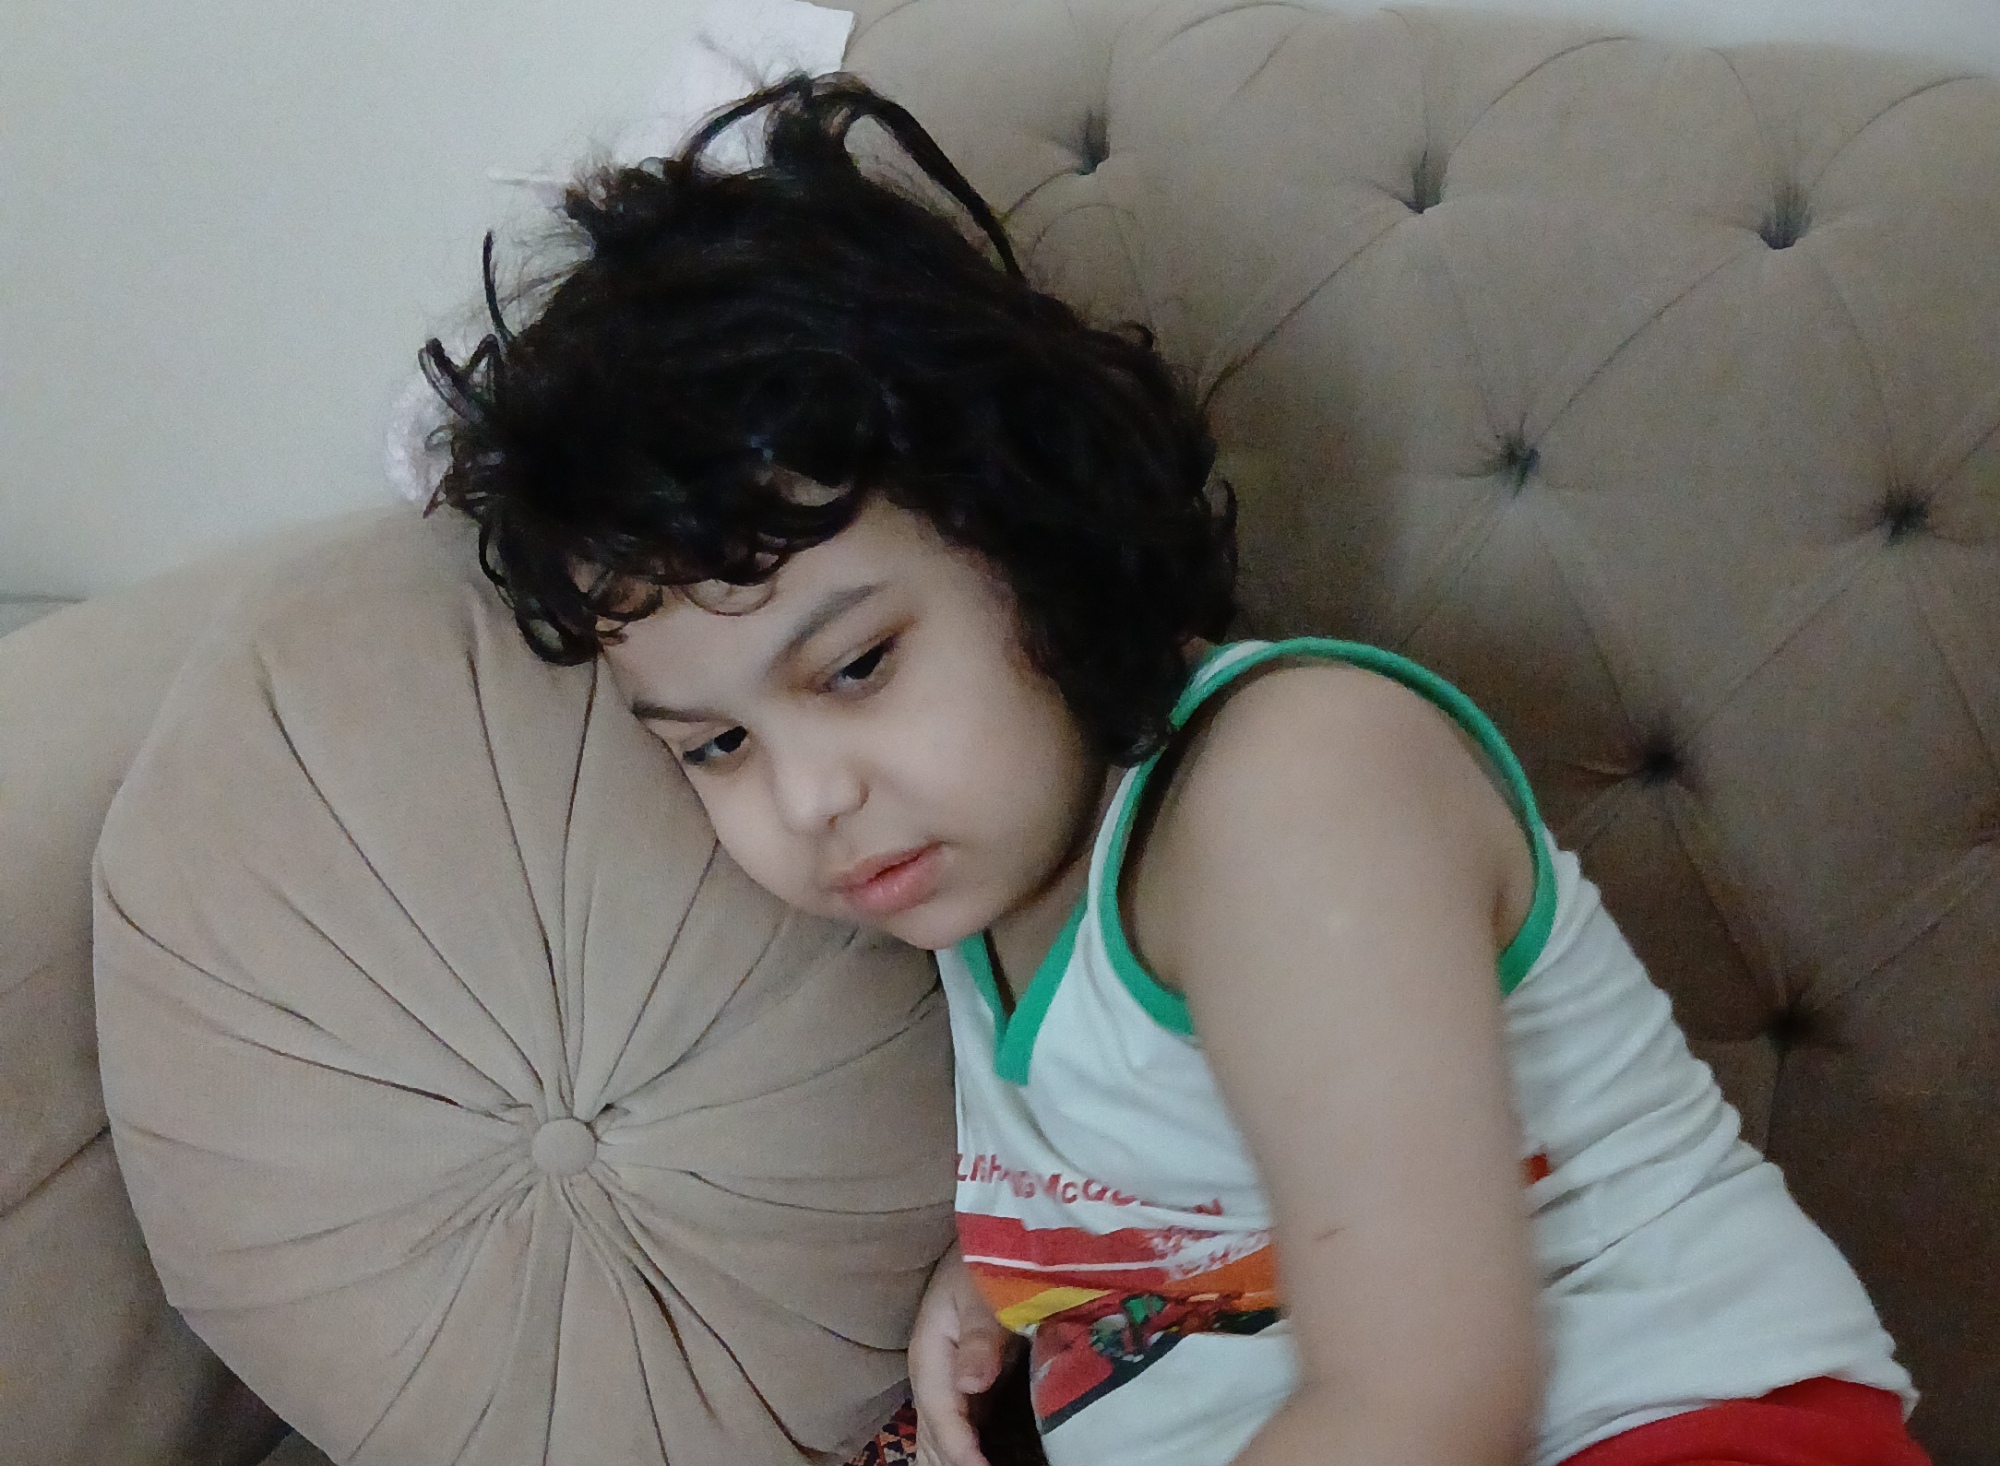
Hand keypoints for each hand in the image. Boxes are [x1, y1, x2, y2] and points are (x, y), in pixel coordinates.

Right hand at [911, 1242, 1011, 1465]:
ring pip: (935, 1437)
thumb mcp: (982, 1291)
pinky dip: (958, 1450)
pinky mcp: (963, 1384)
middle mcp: (931, 1375)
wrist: (983, 1248)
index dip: (959, 1449)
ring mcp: (944, 1382)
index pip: (941, 1413)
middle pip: (932, 1434)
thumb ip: (978, 1336)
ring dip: (946, 1459)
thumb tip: (971, 1384)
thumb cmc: (985, 1264)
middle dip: (948, 1462)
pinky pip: (954, 1428)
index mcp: (931, 1354)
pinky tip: (969, 1462)